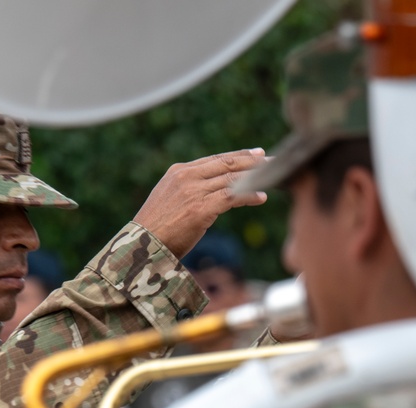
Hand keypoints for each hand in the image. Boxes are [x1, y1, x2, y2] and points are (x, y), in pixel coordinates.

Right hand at [133, 149, 267, 257]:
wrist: (143, 245)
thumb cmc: (156, 229)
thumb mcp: (170, 200)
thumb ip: (189, 190)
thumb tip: (212, 193)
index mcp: (178, 171)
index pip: (215, 159)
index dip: (238, 155)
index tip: (255, 154)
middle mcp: (186, 177)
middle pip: (226, 164)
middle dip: (251, 161)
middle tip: (271, 160)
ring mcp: (194, 191)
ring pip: (232, 179)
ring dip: (254, 178)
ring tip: (272, 178)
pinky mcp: (201, 208)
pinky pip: (232, 196)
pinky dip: (249, 195)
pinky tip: (261, 197)